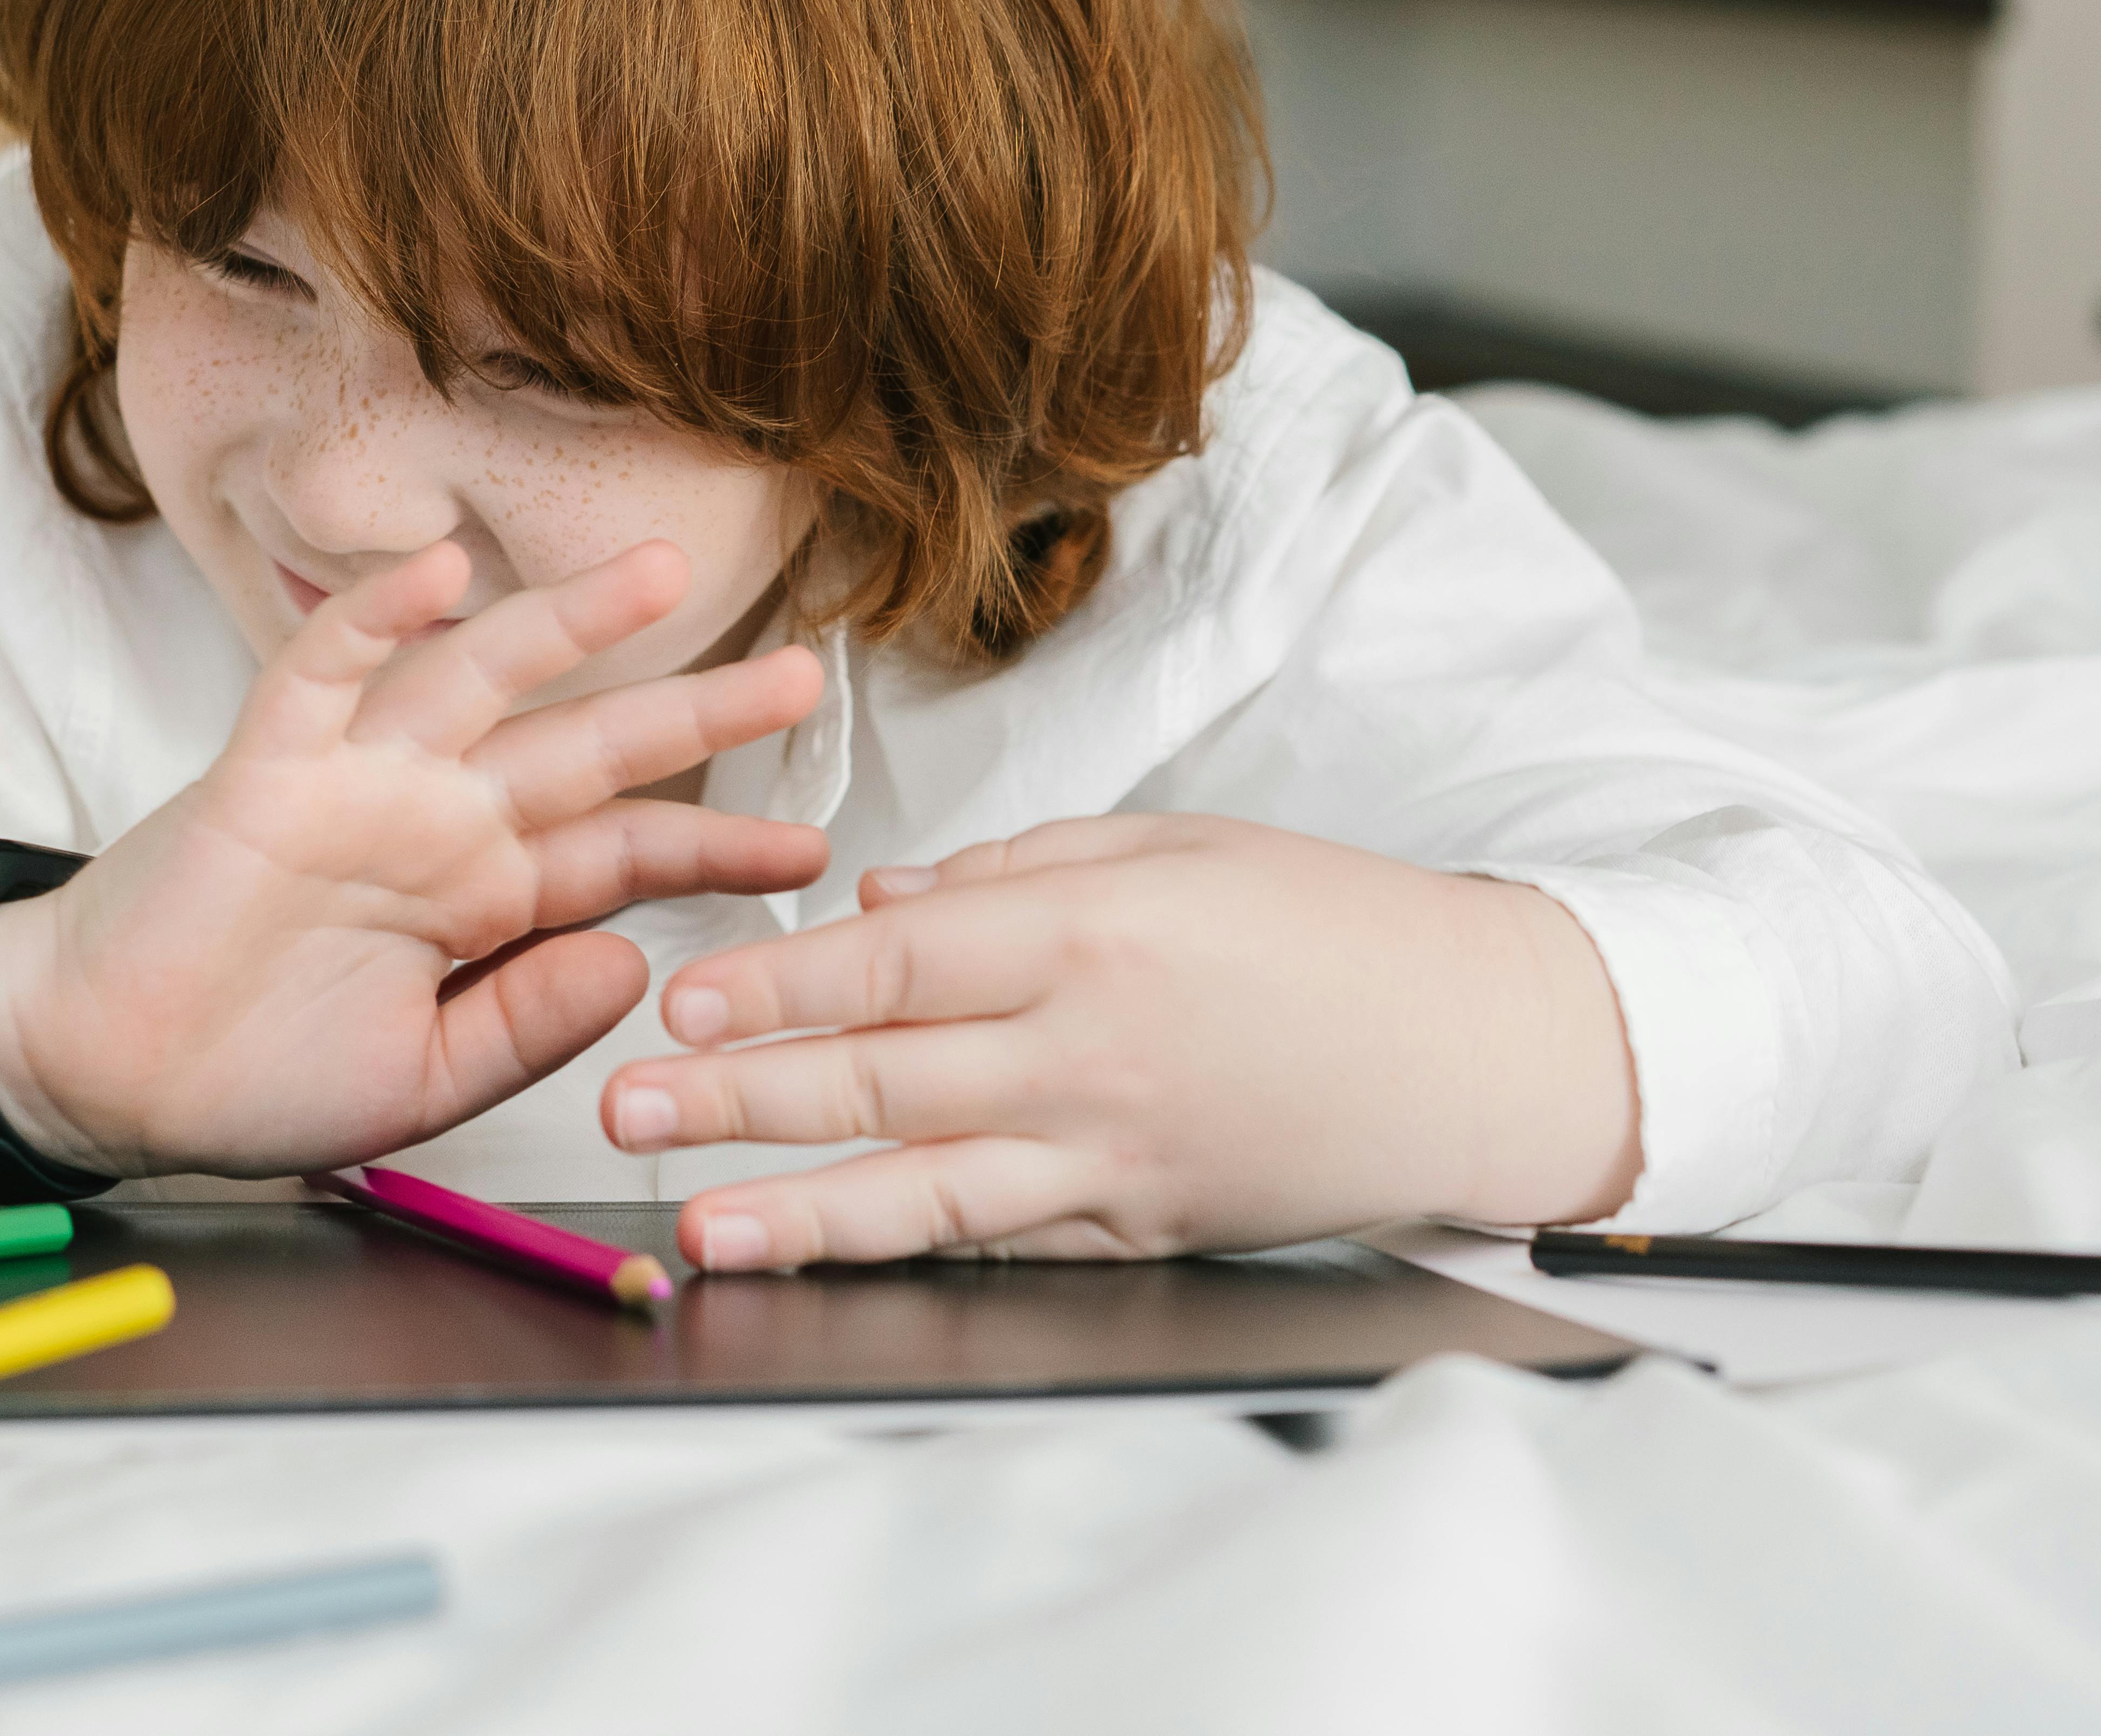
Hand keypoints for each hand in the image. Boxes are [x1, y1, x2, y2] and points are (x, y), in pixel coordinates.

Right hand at [0, 540, 826, 1176]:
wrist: (104, 1077)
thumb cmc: (249, 1077)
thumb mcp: (422, 1083)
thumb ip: (526, 1026)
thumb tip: (630, 965)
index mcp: (479, 898)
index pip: (623, 852)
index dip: (717, 846)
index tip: (810, 854)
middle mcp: (435, 823)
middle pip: (588, 747)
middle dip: (694, 709)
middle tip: (800, 675)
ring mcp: (357, 784)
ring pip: (479, 678)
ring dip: (567, 622)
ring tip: (659, 574)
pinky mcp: (268, 770)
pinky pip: (327, 674)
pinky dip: (377, 616)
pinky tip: (439, 570)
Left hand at [597, 813, 1640, 1268]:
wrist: (1476, 1047)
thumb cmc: (1333, 926)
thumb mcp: (1176, 845)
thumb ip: (1019, 866)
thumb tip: (885, 894)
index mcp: (1091, 935)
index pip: (895, 960)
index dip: (778, 982)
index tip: (679, 991)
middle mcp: (1087, 1053)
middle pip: (879, 1079)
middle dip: (736, 1095)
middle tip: (624, 1107)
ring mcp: (1112, 1155)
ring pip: (920, 1190)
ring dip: (791, 1207)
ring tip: (688, 1220)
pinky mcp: (1139, 1226)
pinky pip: (1000, 1236)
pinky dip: (902, 1249)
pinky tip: (823, 1255)